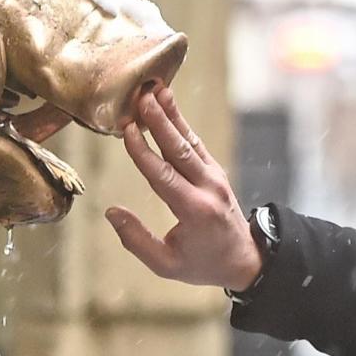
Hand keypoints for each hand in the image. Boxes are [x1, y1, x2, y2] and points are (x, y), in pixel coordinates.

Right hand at [107, 85, 263, 289]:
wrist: (244, 259)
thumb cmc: (202, 264)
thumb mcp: (166, 264)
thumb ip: (136, 240)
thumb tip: (111, 212)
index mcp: (194, 210)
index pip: (163, 175)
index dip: (143, 151)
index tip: (127, 129)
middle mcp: (207, 188)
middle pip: (179, 149)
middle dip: (159, 121)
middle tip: (142, 96)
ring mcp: (215, 177)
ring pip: (190, 140)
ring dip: (172, 115)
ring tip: (157, 90)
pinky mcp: (215, 171)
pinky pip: (195, 144)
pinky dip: (181, 124)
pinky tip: (168, 106)